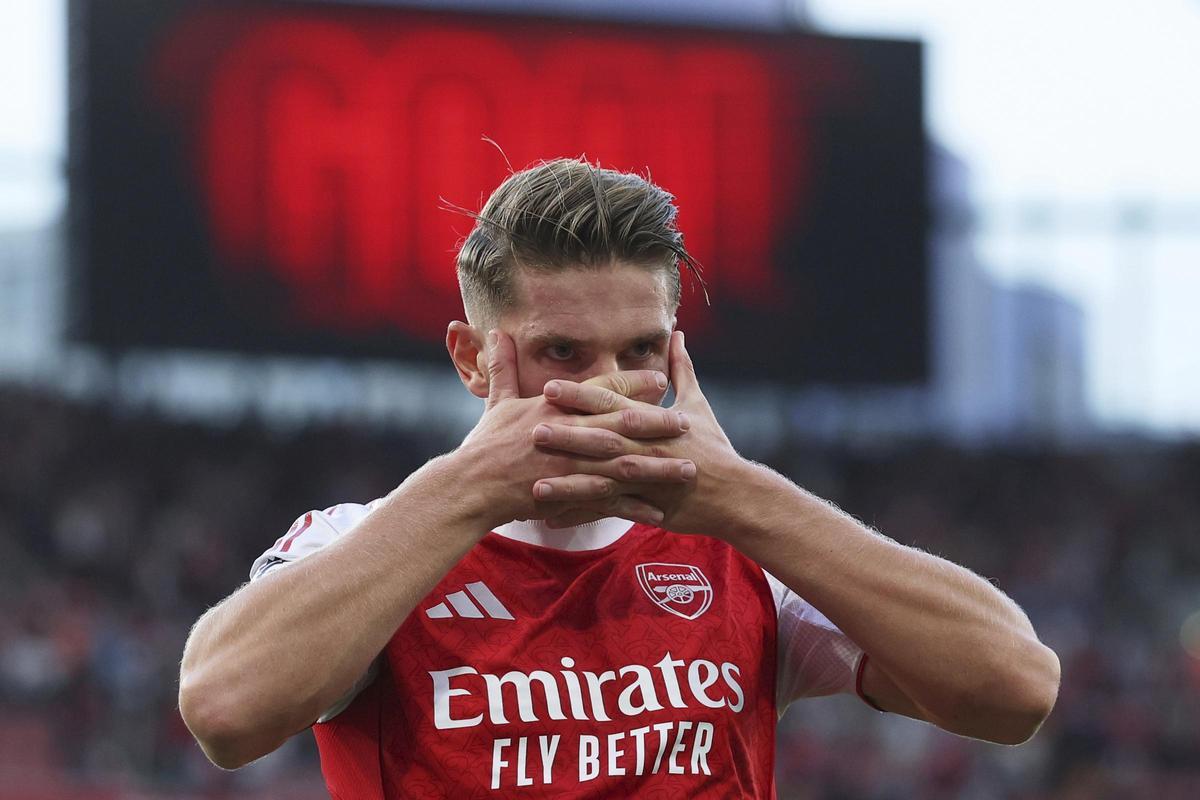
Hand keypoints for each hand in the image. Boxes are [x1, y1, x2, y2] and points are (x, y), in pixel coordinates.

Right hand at [454, 330, 696, 528]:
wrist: (471, 486)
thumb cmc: (484, 444)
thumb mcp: (496, 402)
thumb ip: (503, 367)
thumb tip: (495, 332)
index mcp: (555, 407)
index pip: (602, 390)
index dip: (634, 383)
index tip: (661, 378)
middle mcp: (568, 433)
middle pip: (622, 426)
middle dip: (658, 424)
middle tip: (687, 423)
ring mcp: (571, 466)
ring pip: (624, 465)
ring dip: (658, 467)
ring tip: (687, 469)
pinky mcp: (569, 495)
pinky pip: (609, 502)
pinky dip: (635, 507)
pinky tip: (659, 512)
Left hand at [532, 331, 750, 534]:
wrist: (734, 493)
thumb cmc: (713, 446)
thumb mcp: (698, 404)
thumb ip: (681, 369)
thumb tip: (678, 334)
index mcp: (652, 421)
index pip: (611, 403)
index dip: (580, 395)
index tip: (549, 387)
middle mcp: (645, 448)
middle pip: (601, 440)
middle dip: (566, 435)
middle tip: (531, 429)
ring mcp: (644, 480)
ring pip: (601, 481)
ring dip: (568, 482)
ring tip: (536, 483)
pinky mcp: (645, 507)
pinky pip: (606, 513)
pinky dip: (580, 516)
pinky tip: (550, 519)